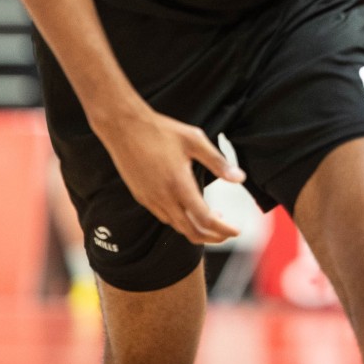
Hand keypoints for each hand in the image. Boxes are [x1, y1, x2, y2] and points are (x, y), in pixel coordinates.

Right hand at [98, 106, 245, 244]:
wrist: (123, 127)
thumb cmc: (160, 130)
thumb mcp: (194, 140)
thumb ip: (218, 162)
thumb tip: (240, 178)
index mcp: (179, 185)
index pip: (206, 220)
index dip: (224, 230)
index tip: (237, 231)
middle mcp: (164, 197)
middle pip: (191, 231)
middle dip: (212, 237)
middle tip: (227, 233)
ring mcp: (150, 199)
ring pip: (177, 226)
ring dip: (196, 229)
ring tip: (213, 218)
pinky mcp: (141, 196)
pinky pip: (164, 217)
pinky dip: (180, 221)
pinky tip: (188, 209)